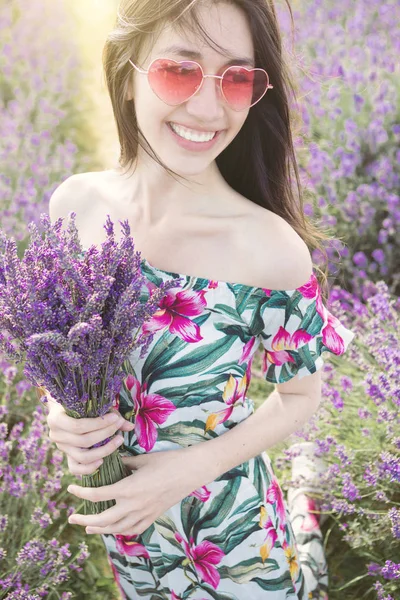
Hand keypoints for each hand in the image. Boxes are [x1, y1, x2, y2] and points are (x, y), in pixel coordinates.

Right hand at [45, 389, 134, 475]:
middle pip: (83, 441)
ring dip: (104, 450)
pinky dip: (89, 468)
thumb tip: (130, 426)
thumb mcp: (90, 403)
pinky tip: (103, 460)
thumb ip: (109, 413)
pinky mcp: (66, 456)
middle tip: (120, 426)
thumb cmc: (79, 403)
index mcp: (56, 419)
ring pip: (82, 457)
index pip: (78, 426)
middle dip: (105, 433)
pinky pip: (75, 469)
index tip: (116, 418)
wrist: (63, 409)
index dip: (99, 424)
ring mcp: (61, 448)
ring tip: (119, 441)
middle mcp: (55, 435)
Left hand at [67, 449, 199, 535]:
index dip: (81, 493)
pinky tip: (115, 529)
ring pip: (117, 529)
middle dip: (85, 520)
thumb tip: (110, 464)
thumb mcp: (142, 460)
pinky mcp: (154, 516)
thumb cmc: (168, 460)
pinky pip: (133, 530)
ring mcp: (145, 514)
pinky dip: (121, 531)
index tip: (71, 489)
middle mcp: (134, 505)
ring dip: (100, 529)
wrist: (192, 470)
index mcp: (129, 488)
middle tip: (72, 517)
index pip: (98, 495)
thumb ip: (124, 464)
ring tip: (89, 527)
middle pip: (103, 519)